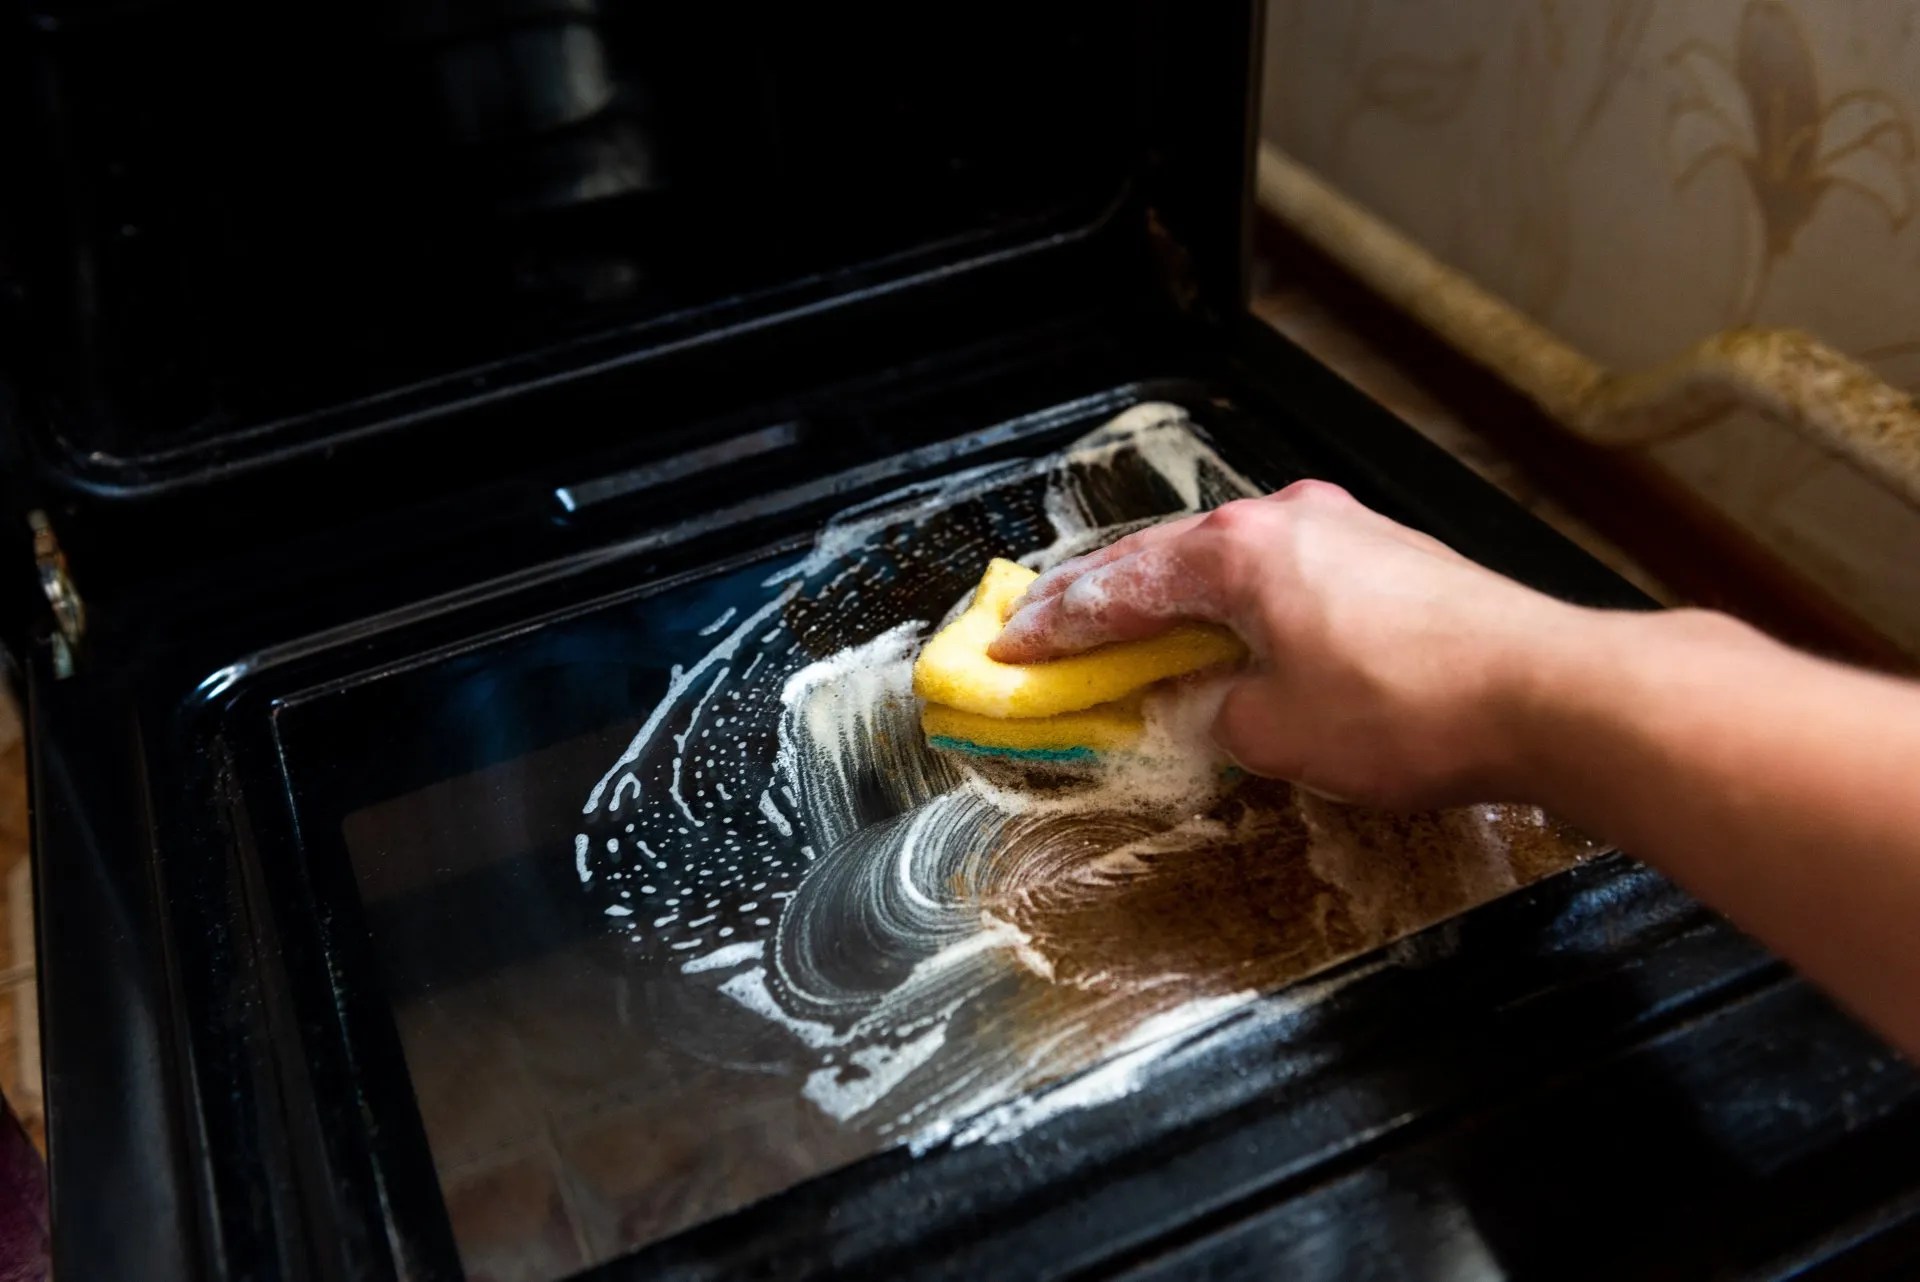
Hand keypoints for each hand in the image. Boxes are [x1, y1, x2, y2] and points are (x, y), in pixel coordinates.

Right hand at [988, 480, 1593, 807]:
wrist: (1550, 693)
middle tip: (1050, 629)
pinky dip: (1241, 607)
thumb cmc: (1408, 708)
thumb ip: (1214, 715)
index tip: (1013, 646)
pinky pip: (1286, 576)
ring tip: (1132, 633)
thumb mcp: (1278, 732)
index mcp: (1240, 549)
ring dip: (1178, 600)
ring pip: (1232, 563)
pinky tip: (1235, 636)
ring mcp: (1347, 531)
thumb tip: (1201, 708)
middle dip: (1108, 598)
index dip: (1059, 624)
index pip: (1122, 585)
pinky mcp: (1393, 560)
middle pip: (1171, 558)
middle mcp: (1289, 518)